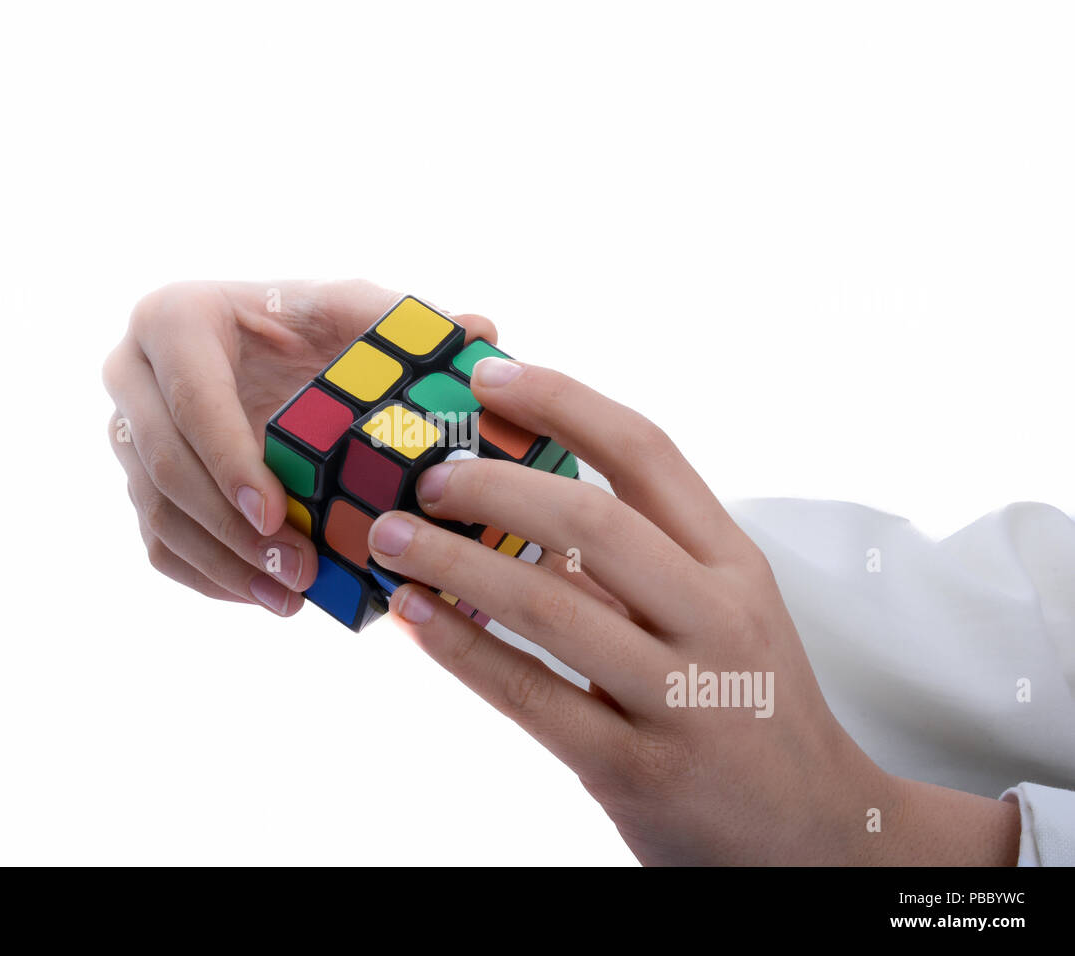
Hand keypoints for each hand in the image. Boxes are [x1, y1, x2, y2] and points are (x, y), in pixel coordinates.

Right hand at [101, 280, 495, 614]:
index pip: (191, 396)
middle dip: (230, 529)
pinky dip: (211, 578)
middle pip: (163, 465)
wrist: (278, 354)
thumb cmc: (322, 329)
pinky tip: (268, 598)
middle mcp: (132, 373)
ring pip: (157, 512)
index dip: (229, 458)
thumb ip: (409, 319)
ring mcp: (128, 434)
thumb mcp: (360, 313)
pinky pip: (158, 543)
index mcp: (175, 318)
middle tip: (296, 571)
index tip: (277, 515)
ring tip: (290, 597)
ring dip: (224, 564)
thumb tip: (479, 328)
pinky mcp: (141, 483)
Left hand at [368, 357, 1020, 864]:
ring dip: (455, 563)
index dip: (564, 401)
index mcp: (732, 563)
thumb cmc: (749, 700)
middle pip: (592, 519)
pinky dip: (461, 649)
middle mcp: (713, 618)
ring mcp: (679, 696)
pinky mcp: (635, 767)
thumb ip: (642, 558)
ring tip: (392, 537)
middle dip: (495, 484)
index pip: (647, 453)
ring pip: (550, 606)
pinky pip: (530, 695)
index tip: (492, 377)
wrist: (814, 828)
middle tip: (427, 476)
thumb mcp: (722, 611)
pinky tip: (414, 618)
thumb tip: (520, 497)